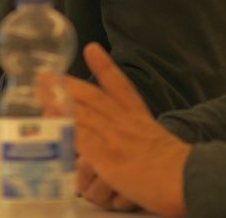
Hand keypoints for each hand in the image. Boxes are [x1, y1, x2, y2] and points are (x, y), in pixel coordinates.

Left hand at [57, 43, 190, 215]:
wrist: (186, 177)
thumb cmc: (180, 171)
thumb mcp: (164, 148)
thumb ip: (146, 143)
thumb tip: (138, 150)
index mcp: (140, 118)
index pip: (120, 86)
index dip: (105, 66)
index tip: (92, 48)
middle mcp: (124, 122)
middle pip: (91, 96)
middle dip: (67, 84)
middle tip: (47, 74)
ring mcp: (113, 136)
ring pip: (80, 111)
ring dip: (56, 100)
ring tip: (39, 90)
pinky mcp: (105, 154)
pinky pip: (78, 135)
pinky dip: (62, 124)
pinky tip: (50, 116)